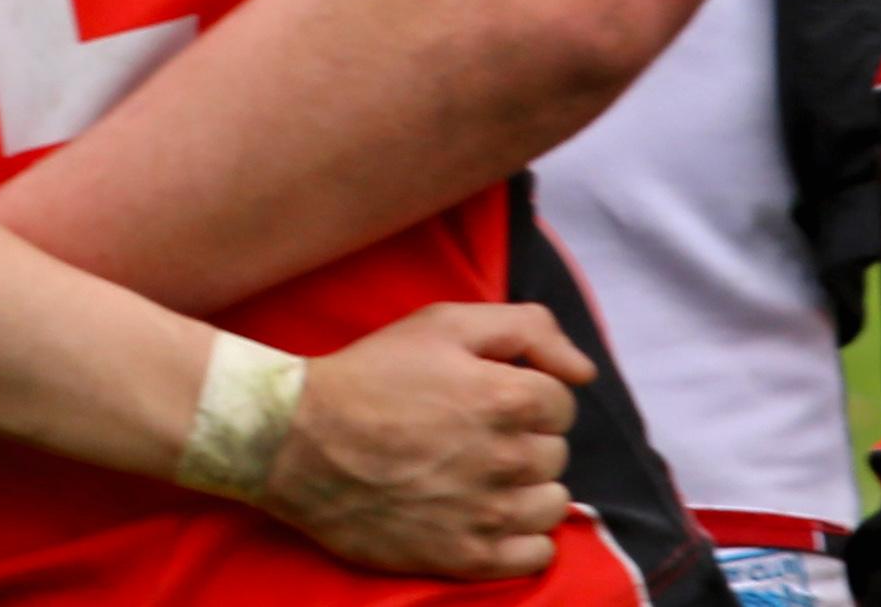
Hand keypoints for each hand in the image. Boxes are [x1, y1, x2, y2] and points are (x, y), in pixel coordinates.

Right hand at [260, 304, 585, 578]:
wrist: (295, 439)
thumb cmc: (370, 375)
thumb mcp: (441, 323)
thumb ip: (526, 328)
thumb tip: (585, 371)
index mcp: (507, 398)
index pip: (561, 402)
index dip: (526, 393)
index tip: (486, 395)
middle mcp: (508, 460)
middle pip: (555, 452)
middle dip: (523, 439)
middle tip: (472, 433)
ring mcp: (489, 514)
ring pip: (551, 504)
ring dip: (526, 488)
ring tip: (479, 474)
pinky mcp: (468, 557)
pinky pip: (535, 555)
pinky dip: (520, 537)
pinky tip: (485, 514)